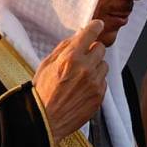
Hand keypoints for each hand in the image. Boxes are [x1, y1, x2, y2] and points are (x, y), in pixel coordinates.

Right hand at [33, 20, 107, 140]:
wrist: (45, 120)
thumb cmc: (42, 92)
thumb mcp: (46, 64)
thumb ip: (64, 48)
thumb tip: (77, 37)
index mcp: (70, 58)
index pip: (90, 34)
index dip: (95, 27)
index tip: (97, 26)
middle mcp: (86, 69)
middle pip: (100, 48)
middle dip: (93, 49)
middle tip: (83, 56)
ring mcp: (94, 83)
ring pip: (104, 65)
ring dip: (95, 66)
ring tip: (81, 76)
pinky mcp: (99, 96)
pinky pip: (103, 82)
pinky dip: (96, 82)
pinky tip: (82, 88)